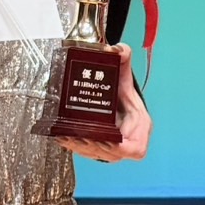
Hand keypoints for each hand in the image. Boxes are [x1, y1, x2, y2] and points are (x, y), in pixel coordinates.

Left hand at [59, 44, 151, 162]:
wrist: (117, 100)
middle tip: (78, 134)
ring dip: (82, 147)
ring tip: (67, 135)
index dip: (121, 148)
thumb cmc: (123, 94)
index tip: (108, 140)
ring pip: (98, 155)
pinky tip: (64, 137)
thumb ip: (123, 58)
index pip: (135, 148)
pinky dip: (76, 147)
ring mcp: (114, 148)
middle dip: (94, 146)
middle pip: (111, 154)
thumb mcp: (124, 75)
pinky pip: (89, 153)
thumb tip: (117, 49)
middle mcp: (128, 141)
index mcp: (140, 127)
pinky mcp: (101, 149)